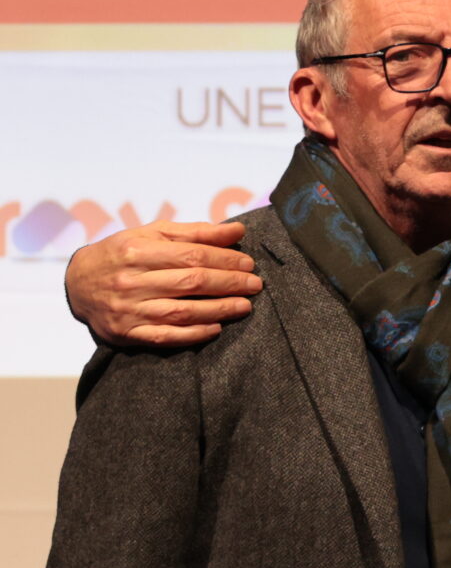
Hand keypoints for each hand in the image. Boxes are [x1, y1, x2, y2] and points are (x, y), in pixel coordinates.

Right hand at [66, 221, 262, 347]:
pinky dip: (194, 334)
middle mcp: (131, 281)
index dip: (225, 260)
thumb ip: (195, 233)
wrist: (78, 283)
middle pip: (191, 283)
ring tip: (245, 305)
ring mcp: (128, 309)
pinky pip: (166, 337)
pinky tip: (217, 328)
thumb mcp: (151, 234)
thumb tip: (236, 231)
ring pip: (182, 312)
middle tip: (254, 284)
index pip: (192, 256)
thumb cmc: (122, 255)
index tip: (248, 263)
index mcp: (136, 251)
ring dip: (220, 309)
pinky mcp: (126, 333)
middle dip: (229, 283)